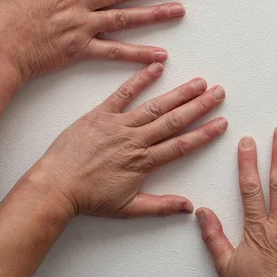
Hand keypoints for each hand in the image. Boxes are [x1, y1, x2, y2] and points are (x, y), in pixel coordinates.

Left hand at [34, 63, 226, 216]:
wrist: (55, 187)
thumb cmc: (89, 198)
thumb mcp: (128, 208)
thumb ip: (161, 206)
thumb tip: (189, 206)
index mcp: (144, 162)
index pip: (182, 145)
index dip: (204, 133)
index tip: (221, 122)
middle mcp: (136, 140)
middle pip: (174, 121)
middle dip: (200, 106)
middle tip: (218, 93)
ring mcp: (119, 125)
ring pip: (156, 106)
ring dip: (179, 93)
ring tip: (198, 82)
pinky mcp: (102, 114)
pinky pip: (124, 93)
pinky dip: (140, 79)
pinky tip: (156, 68)